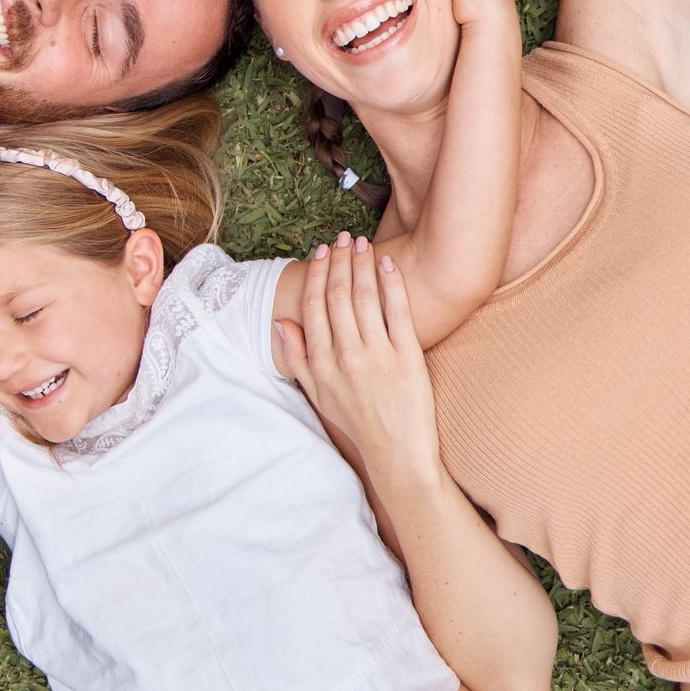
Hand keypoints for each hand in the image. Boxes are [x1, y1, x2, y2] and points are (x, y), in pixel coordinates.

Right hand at [278, 235, 442, 489]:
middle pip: (338, 295)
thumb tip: (281, 323)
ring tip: (361, 243)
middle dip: (338, 260)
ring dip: (361, 264)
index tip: (320, 251)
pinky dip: (392, 283)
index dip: (316, 273)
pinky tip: (388, 263)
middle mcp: (346, 356)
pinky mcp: (408, 357)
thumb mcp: (317, 395)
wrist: (397, 453)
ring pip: (365, 297)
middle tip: (342, 237)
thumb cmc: (356, 422)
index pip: (314, 306)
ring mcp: (378, 355)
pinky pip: (398, 311)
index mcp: (322, 363)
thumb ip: (296, 359)